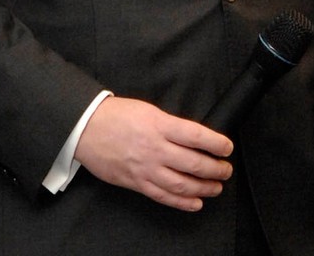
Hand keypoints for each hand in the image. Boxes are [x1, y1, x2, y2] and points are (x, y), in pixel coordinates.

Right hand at [74, 96, 233, 211]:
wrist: (86, 128)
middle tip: (226, 169)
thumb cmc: (116, 115)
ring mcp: (145, 168)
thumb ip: (170, 125)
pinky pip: (163, 196)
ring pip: (181, 184)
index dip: (217, 144)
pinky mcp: (136, 182)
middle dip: (215, 169)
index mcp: (159, 125)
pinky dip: (182, 202)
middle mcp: (155, 148)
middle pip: (194, 163)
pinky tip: (195, 203)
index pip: (197, 136)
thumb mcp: (149, 110)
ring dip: (204, 188)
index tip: (227, 147)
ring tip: (216, 187)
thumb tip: (194, 138)